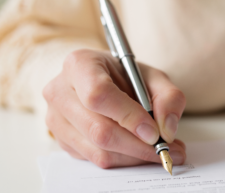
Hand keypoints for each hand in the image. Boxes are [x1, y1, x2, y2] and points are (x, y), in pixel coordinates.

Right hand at [43, 49, 186, 167]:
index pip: (99, 94)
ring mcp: (56, 119)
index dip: (128, 117)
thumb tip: (166, 130)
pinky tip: (142, 151)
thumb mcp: (154, 77)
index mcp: (80, 64)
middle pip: (98, 129)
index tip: (154, 132)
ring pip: (98, 150)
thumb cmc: (126, 77)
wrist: (103, 81)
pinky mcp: (62, 141)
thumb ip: (168, 97)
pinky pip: (95, 159)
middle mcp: (60, 91)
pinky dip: (125, 160)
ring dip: (134, 156)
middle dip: (138, 145)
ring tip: (161, 150)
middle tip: (167, 149)